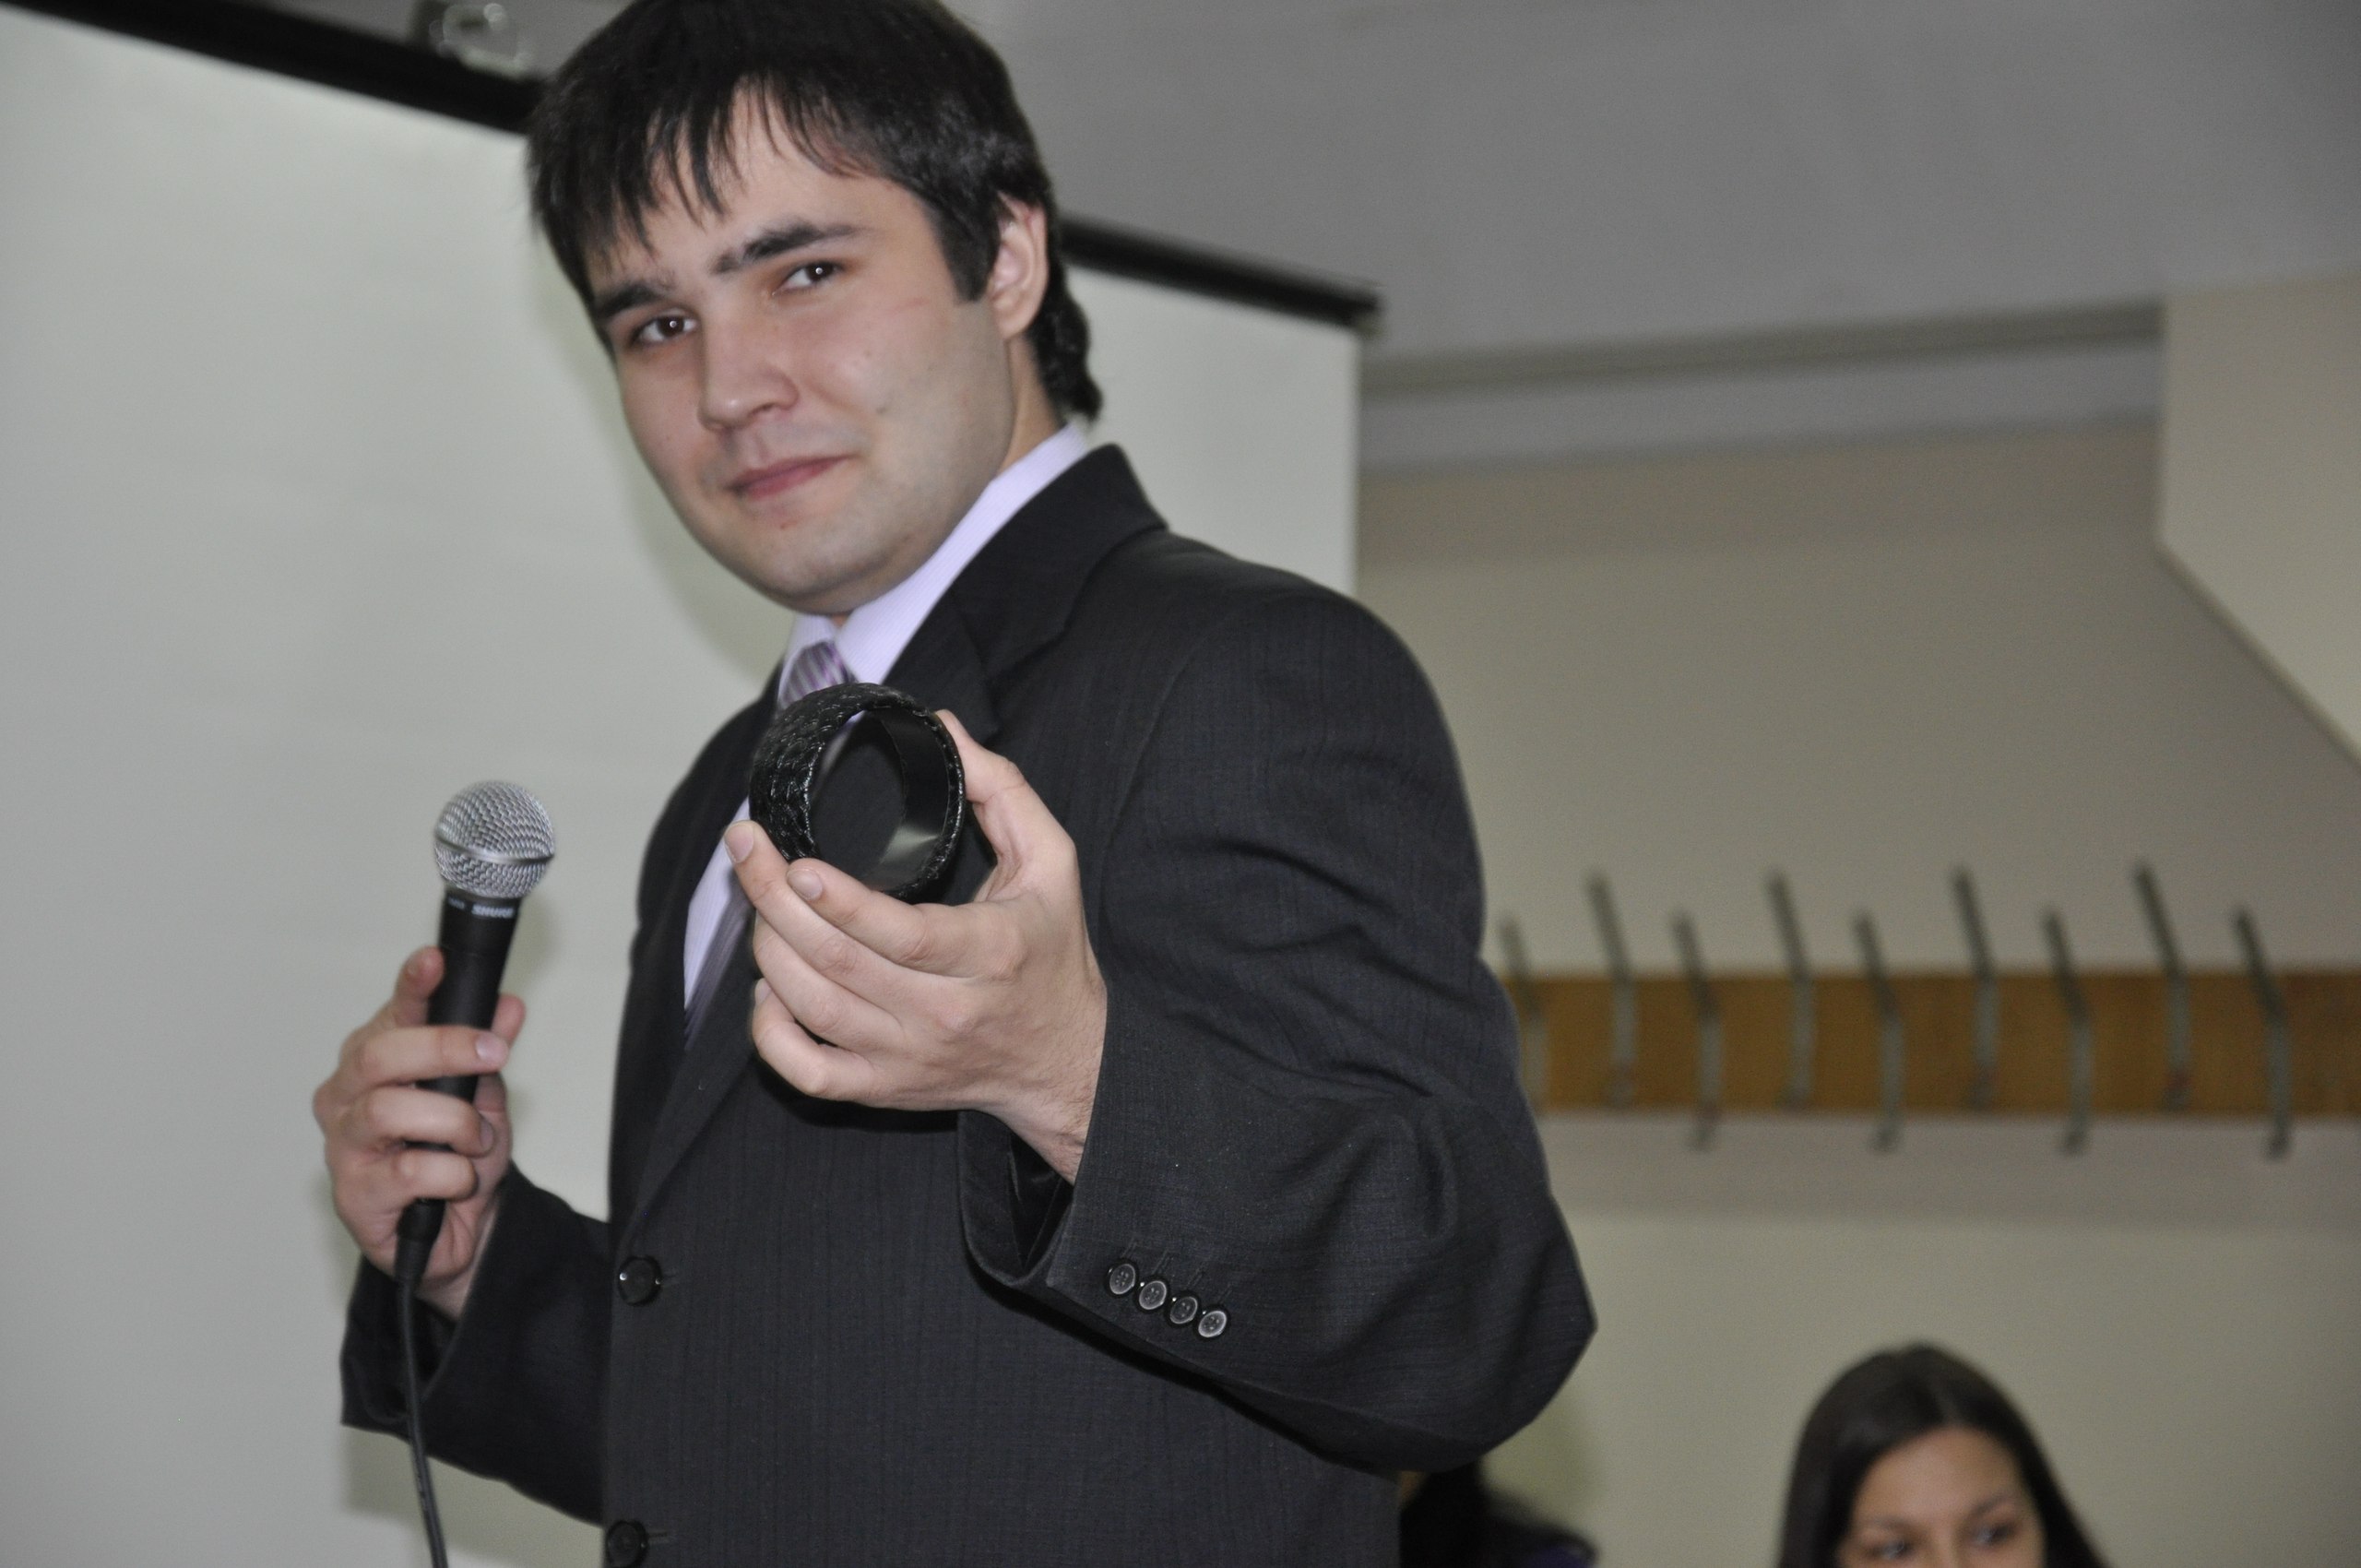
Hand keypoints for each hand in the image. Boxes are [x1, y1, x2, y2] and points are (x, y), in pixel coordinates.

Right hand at [314, 947, 523, 1319]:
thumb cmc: (458, 1156)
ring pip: (390, 1111)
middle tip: (493, 1054)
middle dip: (444, 1048)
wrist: (460, 1233)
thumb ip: (488, 1051)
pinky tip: (459, 1180)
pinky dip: (452, 1173)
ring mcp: (343, 1146)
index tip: (433, 960)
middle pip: (380, 1056)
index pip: (391, 1014)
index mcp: (375, 1060)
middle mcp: (346, 1096)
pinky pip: (409, 1172)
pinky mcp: (353, 1195)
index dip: (410, 986)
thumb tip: (507, 1007)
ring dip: (454, 1124)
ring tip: (477, 1141)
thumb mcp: (485, 1096)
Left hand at [727, 711, 1106, 1178]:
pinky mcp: (884, 1088)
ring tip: (758, 900)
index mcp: (991, 953)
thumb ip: (1002, 790)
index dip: (841, 902)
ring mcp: (909, 1057)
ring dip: (768, 950)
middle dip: (774, 901)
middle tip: (746, 848)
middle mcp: (945, 1013)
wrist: (1067, 1060)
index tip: (797, 864)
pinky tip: (767, 987)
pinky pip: (807, 1073)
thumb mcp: (1052, 862)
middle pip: (838, 963)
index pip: (904, 935)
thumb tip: (944, 730)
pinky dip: (769, 1031)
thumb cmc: (1052, 953)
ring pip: (812, 1008)